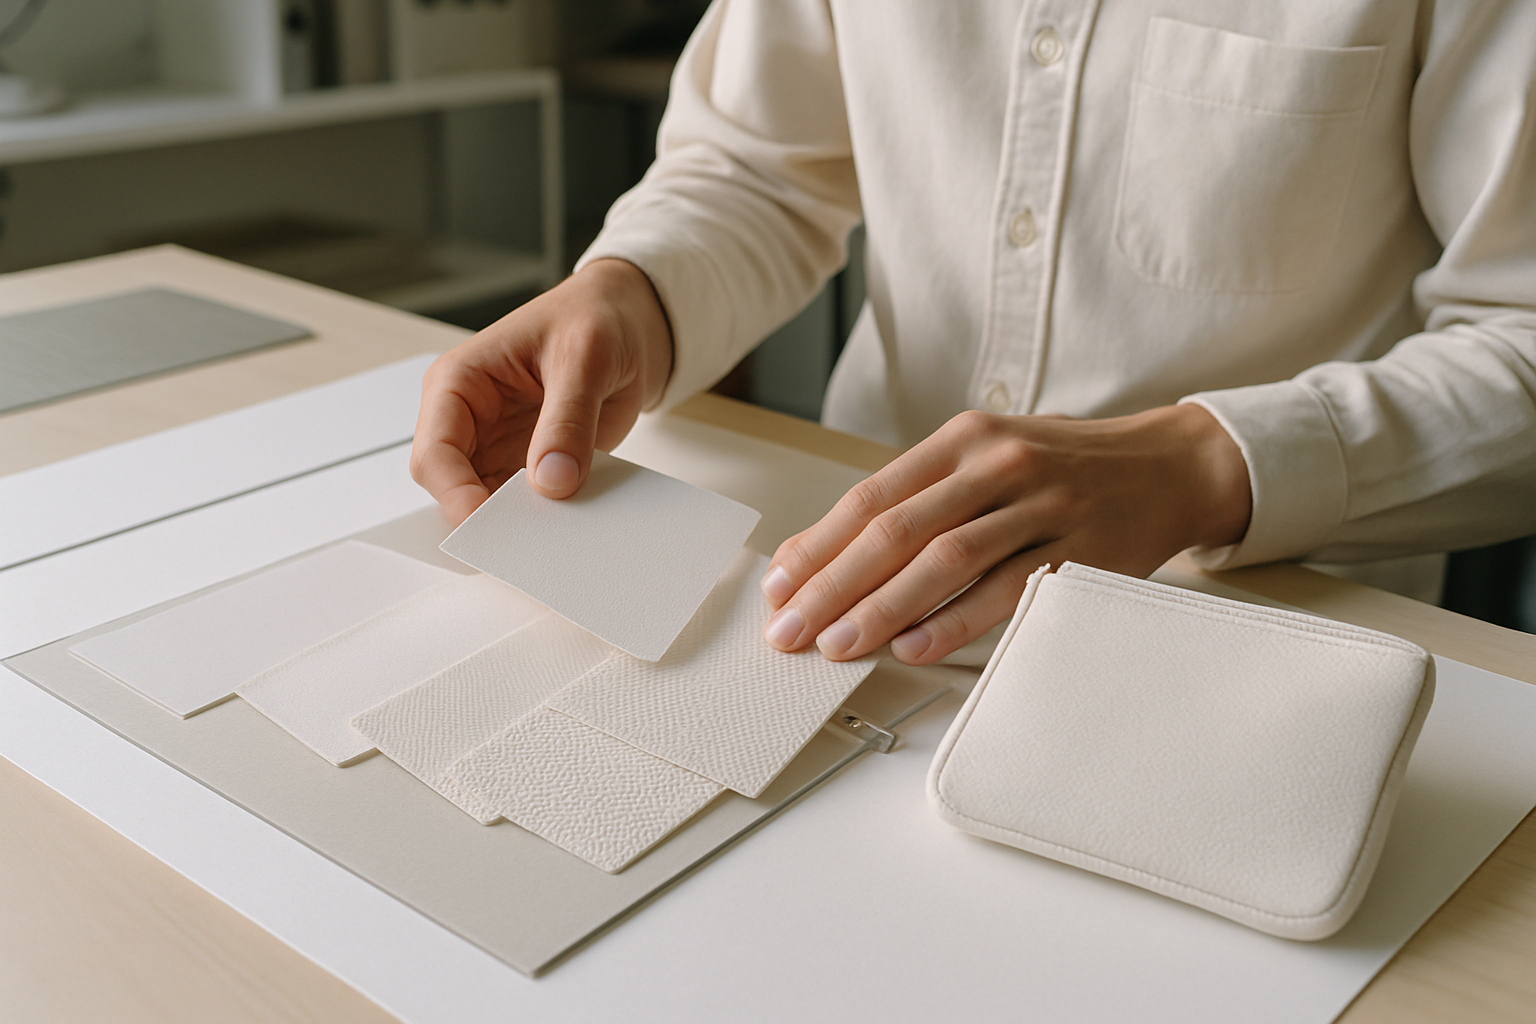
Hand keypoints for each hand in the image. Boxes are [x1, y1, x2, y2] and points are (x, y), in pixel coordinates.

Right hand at [410, 259, 672, 522]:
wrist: (631, 322)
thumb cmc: (595, 318)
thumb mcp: (585, 358)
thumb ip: (568, 419)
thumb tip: (552, 479)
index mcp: (460, 382)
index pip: (436, 452)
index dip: (455, 493)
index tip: (488, 524)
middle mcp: (471, 420)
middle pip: (454, 487)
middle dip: (486, 516)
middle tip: (526, 543)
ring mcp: (500, 446)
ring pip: (489, 504)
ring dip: (518, 523)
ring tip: (554, 536)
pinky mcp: (533, 465)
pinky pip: (530, 505)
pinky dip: (546, 519)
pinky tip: (570, 525)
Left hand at [759, 405, 1251, 664]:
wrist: (1165, 466)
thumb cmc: (1060, 469)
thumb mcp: (986, 460)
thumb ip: (919, 499)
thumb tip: (832, 556)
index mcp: (962, 440)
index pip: (871, 497)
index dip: (818, 547)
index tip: (779, 589)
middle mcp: (996, 465)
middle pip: (896, 530)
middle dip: (832, 586)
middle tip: (791, 630)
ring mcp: (1040, 505)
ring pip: (945, 560)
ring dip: (882, 608)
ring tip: (839, 645)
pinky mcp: (1077, 548)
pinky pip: (1005, 590)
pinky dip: (954, 620)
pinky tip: (913, 645)